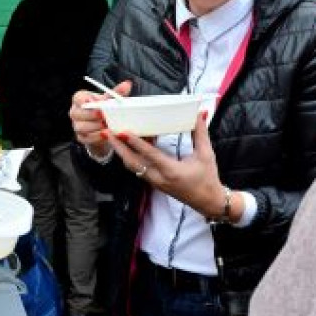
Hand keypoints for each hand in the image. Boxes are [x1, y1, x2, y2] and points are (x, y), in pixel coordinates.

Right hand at [69, 80, 131, 158]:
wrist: (103, 128)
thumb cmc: (104, 109)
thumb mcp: (110, 101)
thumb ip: (117, 93)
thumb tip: (127, 84)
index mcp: (81, 99)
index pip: (78, 98)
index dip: (84, 100)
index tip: (94, 102)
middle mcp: (75, 112)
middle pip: (76, 113)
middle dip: (91, 115)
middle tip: (104, 115)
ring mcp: (76, 126)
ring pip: (80, 127)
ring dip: (94, 127)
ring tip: (107, 126)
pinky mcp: (81, 137)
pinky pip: (86, 138)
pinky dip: (96, 137)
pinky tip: (106, 135)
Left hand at [108, 112, 226, 220]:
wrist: (208, 202)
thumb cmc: (208, 179)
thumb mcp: (206, 154)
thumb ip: (200, 133)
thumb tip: (200, 113)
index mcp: (172, 171)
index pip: (150, 155)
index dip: (135, 143)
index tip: (123, 132)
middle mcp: (159, 178)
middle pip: (132, 163)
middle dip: (118, 147)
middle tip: (107, 132)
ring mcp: (155, 182)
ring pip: (132, 167)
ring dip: (121, 152)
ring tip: (112, 137)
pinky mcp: (154, 184)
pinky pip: (137, 170)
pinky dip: (130, 158)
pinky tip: (127, 146)